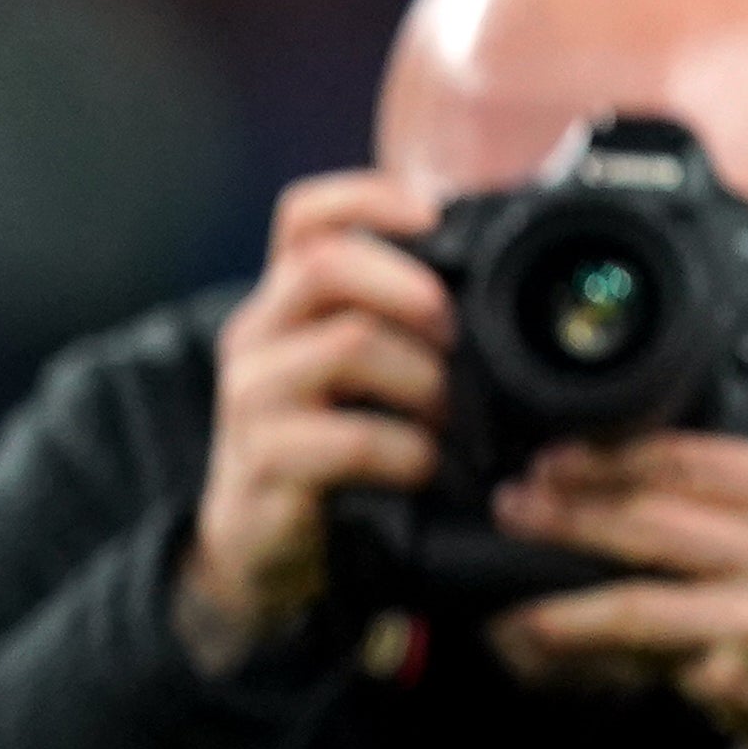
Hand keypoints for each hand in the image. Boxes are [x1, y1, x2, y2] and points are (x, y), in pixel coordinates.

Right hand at [175, 170, 453, 672]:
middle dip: (411, 289)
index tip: (436, 216)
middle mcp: (257, 338)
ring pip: (347, 344)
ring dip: (422, 378)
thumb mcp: (352, 380)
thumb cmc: (324, 456)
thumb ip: (397, 328)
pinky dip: (409, 451)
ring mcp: (252, 400)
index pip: (304, 216)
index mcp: (283, 305)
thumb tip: (495, 279)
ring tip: (448, 416)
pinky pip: (355, 438)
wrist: (255, 550)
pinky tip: (424, 468)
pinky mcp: (263, 464)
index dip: (369, 198)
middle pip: (323, 265)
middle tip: (454, 333)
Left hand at [485, 259, 747, 748]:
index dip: (610, 459)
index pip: (687, 463)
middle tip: (511, 503)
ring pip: (639, 604)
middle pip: (651, 525)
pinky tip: (541, 647)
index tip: (553, 457)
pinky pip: (646, 665)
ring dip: (562, 597)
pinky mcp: (739, 681)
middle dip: (567, 514)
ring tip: (505, 583)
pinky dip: (589, 659)